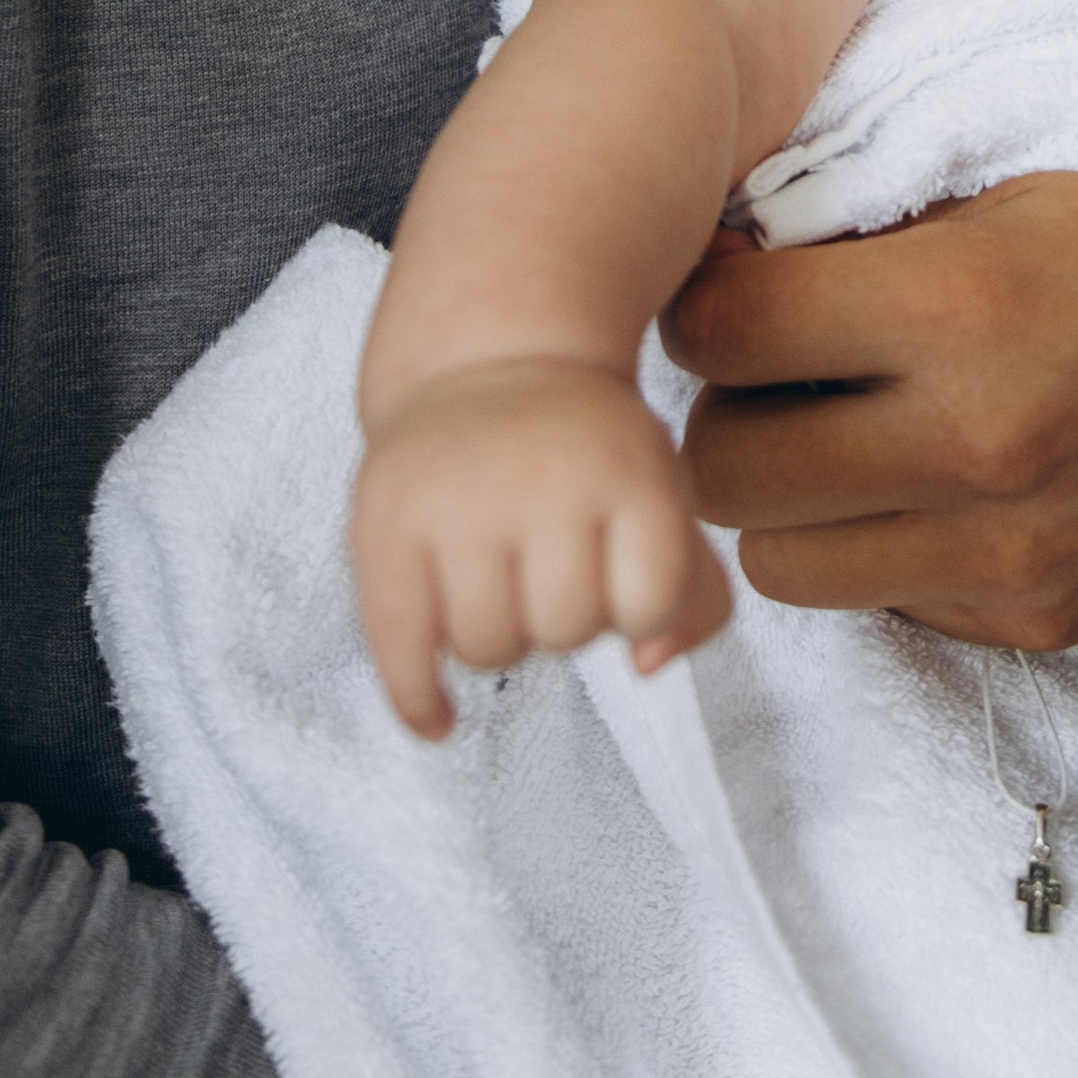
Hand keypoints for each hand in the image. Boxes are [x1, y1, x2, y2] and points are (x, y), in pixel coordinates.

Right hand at [350, 355, 732, 738]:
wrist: (488, 357)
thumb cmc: (589, 453)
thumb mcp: (662, 493)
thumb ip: (693, 591)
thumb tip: (646, 664)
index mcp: (628, 467)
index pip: (650, 606)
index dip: (637, 606)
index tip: (618, 567)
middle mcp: (542, 478)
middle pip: (565, 632)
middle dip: (564, 619)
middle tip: (549, 564)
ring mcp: (457, 500)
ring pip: (487, 650)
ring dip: (500, 640)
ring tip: (501, 584)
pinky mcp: (384, 523)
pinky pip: (399, 648)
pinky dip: (419, 700)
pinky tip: (440, 720)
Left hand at [661, 174, 1077, 648]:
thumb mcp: (1003, 181)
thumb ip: (852, 223)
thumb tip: (703, 257)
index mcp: (964, 308)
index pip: (720, 334)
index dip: (703, 303)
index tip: (732, 289)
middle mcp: (977, 445)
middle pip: (722, 472)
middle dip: (726, 413)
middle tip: (771, 372)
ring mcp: (1006, 553)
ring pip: (777, 565)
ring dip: (785, 500)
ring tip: (838, 433)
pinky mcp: (1032, 618)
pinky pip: (878, 601)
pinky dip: (876, 547)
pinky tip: (930, 482)